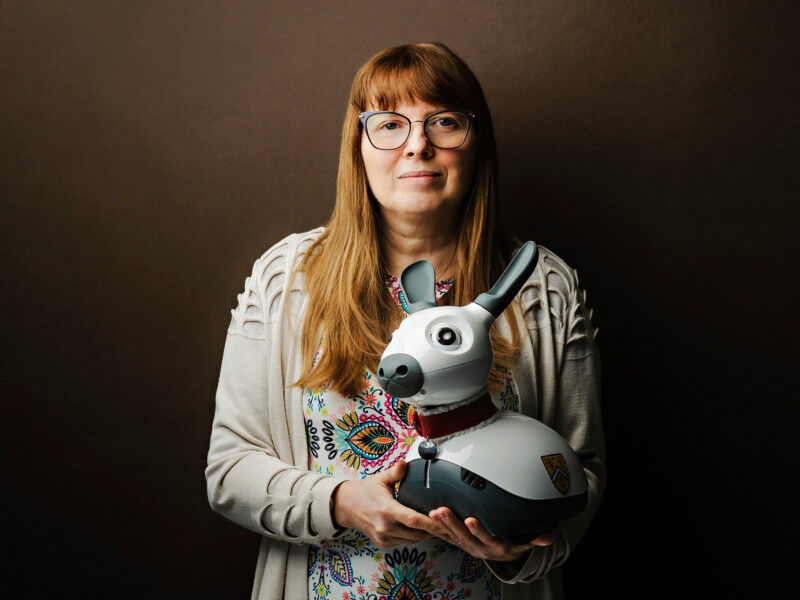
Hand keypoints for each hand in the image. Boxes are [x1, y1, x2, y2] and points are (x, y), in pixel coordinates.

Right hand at [332, 460, 448, 547]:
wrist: (347, 506)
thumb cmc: (365, 491)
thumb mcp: (380, 479)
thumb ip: (396, 472)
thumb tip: (405, 463)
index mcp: (387, 510)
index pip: (413, 519)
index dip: (430, 522)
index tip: (442, 521)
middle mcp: (385, 527)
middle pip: (416, 533)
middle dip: (432, 530)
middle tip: (446, 522)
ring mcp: (384, 537)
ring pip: (412, 540)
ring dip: (425, 535)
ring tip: (437, 526)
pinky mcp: (383, 543)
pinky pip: (404, 542)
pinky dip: (414, 537)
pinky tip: (421, 529)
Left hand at [429, 507, 553, 561]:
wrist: (502, 556)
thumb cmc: (513, 544)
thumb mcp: (525, 543)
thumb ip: (535, 539)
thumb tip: (548, 537)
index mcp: (495, 546)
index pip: (486, 537)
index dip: (478, 530)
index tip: (471, 519)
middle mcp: (480, 547)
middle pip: (464, 535)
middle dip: (453, 523)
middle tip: (443, 511)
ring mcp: (468, 545)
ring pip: (453, 535)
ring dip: (442, 524)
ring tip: (433, 512)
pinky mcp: (459, 542)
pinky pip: (446, 536)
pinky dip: (438, 528)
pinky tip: (429, 517)